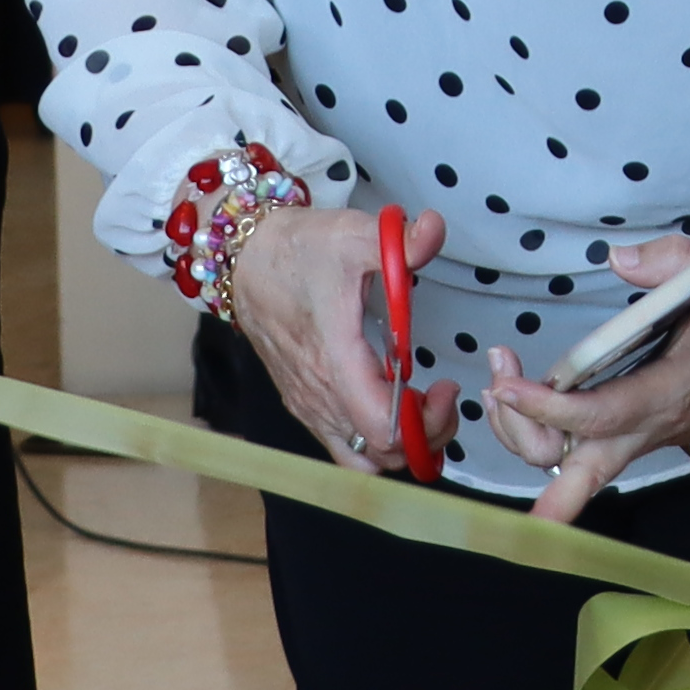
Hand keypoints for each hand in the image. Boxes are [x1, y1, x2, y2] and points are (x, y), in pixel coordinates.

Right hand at [222, 193, 451, 473]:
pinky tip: (391, 409)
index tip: (443, 386)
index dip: (425, 422)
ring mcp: (309, 405)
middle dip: (424, 436)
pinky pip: (343, 449)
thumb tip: (432, 228)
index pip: (381, 429)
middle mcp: (318, 395)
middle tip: (440, 396)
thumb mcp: (353, 234)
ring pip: (363, 460)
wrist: (246, 259)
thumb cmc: (300, 250)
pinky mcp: (304, 405)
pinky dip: (374, 444)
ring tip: (420, 406)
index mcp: (334, 361)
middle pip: (381, 455)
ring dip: (402, 444)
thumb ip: (398, 240)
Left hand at [494, 235, 689, 522]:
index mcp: (669, 393)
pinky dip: (533, 434)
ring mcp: (630, 441)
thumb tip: (618, 260)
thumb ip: (672, 259)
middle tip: (499, 388)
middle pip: (574, 473)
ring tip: (501, 383)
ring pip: (563, 471)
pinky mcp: (620, 440)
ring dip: (520, 434)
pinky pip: (568, 457)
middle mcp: (644, 430)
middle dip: (524, 437)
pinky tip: (516, 399)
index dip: (548, 406)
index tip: (508, 383)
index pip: (600, 416)